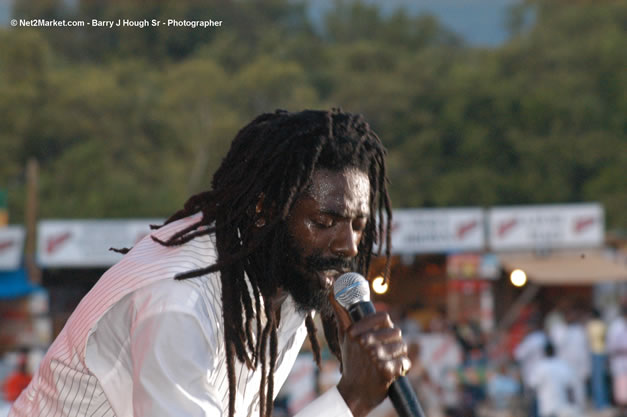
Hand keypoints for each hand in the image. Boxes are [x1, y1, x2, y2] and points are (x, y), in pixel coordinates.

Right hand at [329, 294, 409, 416]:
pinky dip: (403, 368)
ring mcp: (376, 357)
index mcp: (355, 332)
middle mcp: (365, 342)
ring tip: (389, 360)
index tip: (382, 332)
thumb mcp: (343, 338)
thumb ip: (341, 315)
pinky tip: (395, 371)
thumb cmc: (351, 362)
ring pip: (402, 346)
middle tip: (386, 351)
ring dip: (399, 354)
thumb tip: (332, 292)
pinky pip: (405, 362)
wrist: (354, 393)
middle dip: (394, 342)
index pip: (383, 317)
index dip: (386, 324)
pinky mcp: (387, 371)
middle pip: (396, 332)